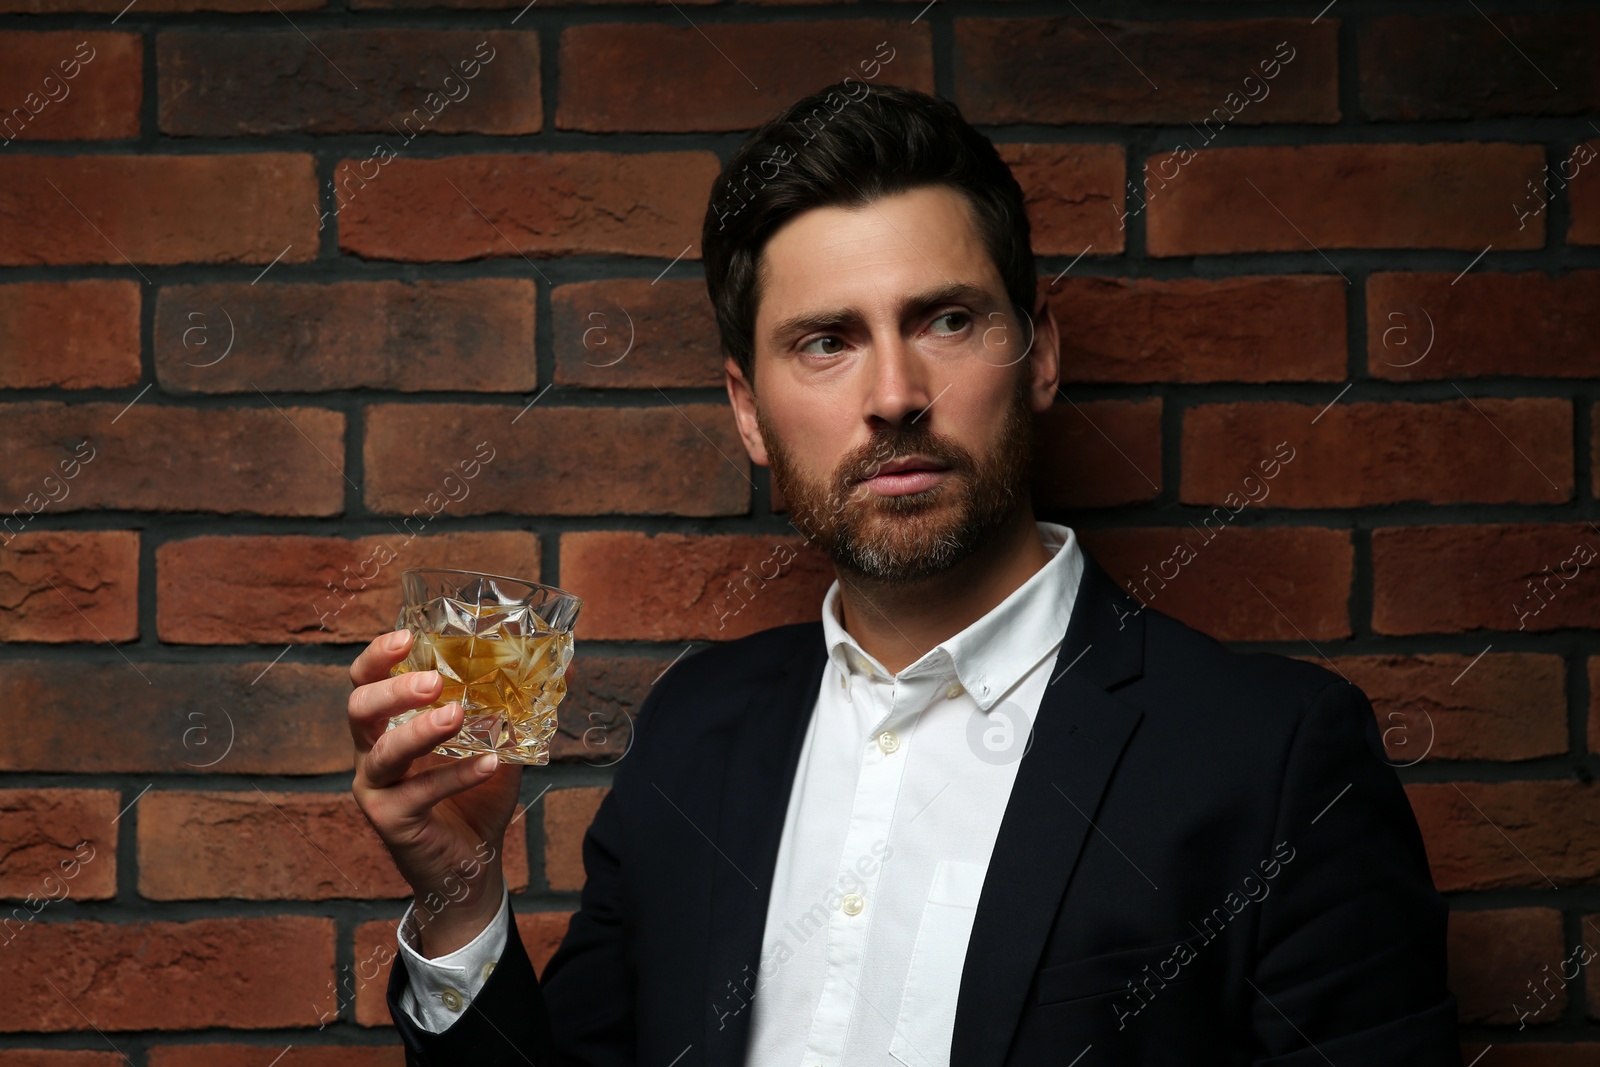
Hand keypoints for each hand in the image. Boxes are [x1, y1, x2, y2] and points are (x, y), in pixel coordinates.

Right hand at [349, 628, 522, 956]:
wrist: (472, 867)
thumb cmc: (475, 799)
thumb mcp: (499, 744)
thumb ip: (518, 708)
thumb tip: (563, 667)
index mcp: (389, 725)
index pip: (366, 681)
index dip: (378, 655)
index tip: (407, 636)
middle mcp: (372, 752)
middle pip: (358, 708)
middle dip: (392, 688)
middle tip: (432, 680)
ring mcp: (376, 789)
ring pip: (381, 752)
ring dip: (419, 730)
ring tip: (457, 715)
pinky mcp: (390, 821)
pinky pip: (418, 794)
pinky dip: (455, 776)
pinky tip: (488, 764)